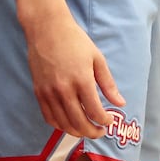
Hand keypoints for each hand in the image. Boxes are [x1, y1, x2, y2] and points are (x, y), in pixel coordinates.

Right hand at [24, 10, 125, 138]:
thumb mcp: (97, 58)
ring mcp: (49, 92)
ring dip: (77, 132)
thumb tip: (120, 103)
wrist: (46, 28)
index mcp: (82, 80)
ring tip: (86, 129)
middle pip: (80, 123)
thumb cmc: (74, 40)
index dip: (105, 121)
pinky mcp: (39, 92)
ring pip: (63, 124)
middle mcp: (64, 90)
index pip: (95, 112)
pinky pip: (49, 118)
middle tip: (100, 131)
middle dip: (92, 132)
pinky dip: (60, 125)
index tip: (110, 121)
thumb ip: (108, 84)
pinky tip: (68, 123)